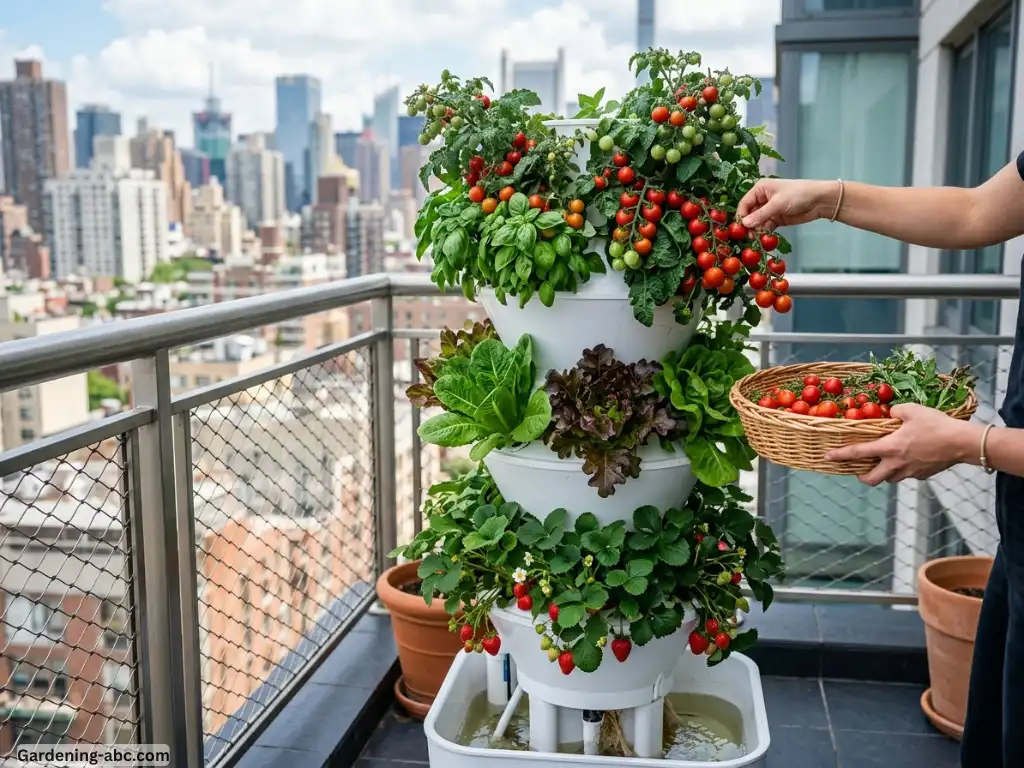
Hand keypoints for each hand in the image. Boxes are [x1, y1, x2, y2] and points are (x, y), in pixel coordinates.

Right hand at [737, 179, 835, 229]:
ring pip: (756, 222)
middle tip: (749, 236)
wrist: (819, 200)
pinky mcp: (776, 219)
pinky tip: (765, 237)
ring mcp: (769, 210)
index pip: (744, 203)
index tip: (741, 228)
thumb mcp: (778, 203)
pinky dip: (764, 233)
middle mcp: (762, 199)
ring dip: (756, 230)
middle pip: (749, 214)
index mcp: (760, 189)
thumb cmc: (798, 194)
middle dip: (749, 225)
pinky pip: (765, 227)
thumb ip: (761, 215)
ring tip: (758, 238)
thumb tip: (745, 224)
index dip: (742, 216)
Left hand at [822, 403, 977, 485]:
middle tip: (858, 470)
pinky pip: (907, 475)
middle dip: (861, 476)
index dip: (840, 455)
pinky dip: (903, 469)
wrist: (962, 443)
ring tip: (885, 461)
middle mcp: (896, 464)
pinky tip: (909, 458)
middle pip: (871, 479)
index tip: (827, 457)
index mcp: (889, 448)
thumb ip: (896, 411)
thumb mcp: (913, 410)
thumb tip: (891, 413)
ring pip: (890, 479)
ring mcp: (910, 472)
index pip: (857, 453)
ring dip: (883, 472)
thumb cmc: (936, 425)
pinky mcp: (923, 475)